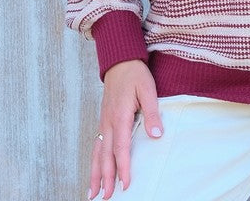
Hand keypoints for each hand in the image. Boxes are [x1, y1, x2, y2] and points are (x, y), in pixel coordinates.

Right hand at [90, 60, 162, 199]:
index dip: (123, 168)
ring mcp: (103, 122)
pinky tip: (94, 171)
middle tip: (106, 198)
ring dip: (95, 173)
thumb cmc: (135, 74)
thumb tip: (156, 135)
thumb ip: (152, 113)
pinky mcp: (103, 121)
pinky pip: (97, 145)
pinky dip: (94, 160)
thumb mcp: (148, 89)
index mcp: (120, 115)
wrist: (120, 61)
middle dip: (105, 178)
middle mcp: (108, 122)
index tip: (126, 184)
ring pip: (97, 152)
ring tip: (92, 193)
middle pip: (105, 155)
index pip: (121, 148)